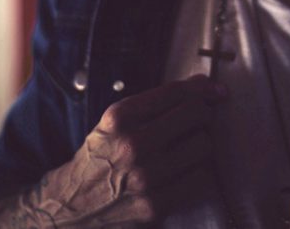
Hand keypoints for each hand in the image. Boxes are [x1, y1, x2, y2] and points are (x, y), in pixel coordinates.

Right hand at [0, 74, 225, 227]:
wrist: (73, 202)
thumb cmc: (103, 154)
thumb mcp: (118, 119)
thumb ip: (160, 101)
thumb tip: (207, 84)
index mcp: (120, 117)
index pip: (175, 93)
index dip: (202, 88)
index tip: (216, 90)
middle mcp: (131, 145)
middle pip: (196, 116)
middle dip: (202, 116)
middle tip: (195, 123)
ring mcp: (144, 177)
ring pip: (204, 147)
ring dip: (201, 145)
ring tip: (186, 149)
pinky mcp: (155, 205)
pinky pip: (201, 179)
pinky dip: (199, 173)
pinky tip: (184, 172)